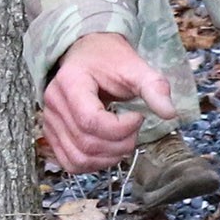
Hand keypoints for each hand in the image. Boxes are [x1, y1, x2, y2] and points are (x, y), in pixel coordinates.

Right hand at [41, 31, 177, 172]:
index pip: (91, 120)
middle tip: (135, 132)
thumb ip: (153, 87)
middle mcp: (53, 105)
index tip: (138, 116)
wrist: (88, 54)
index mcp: (70, 82)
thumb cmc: (108, 60)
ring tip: (124, 142)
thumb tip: (170, 113)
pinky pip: (70, 162)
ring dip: (108, 158)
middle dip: (119, 145)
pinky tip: (109, 151)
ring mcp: (49, 122)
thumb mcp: (134, 66)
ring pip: (78, 158)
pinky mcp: (52, 135)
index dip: (120, 128)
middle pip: (86, 143)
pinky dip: (93, 165)